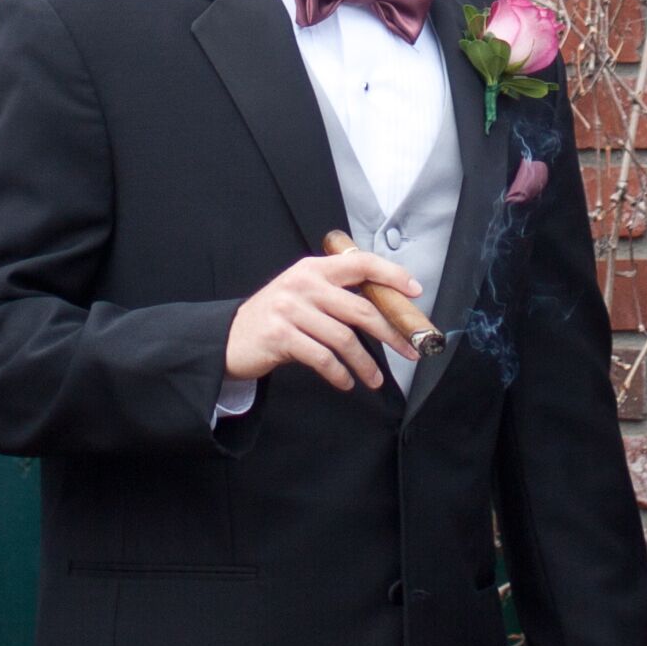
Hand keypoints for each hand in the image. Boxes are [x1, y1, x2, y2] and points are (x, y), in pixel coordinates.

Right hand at [226, 246, 422, 392]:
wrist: (231, 337)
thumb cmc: (277, 318)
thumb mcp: (304, 294)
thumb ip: (336, 294)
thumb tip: (386, 311)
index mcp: (314, 268)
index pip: (360, 263)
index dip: (391, 275)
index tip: (415, 291)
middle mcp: (303, 283)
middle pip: (361, 308)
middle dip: (391, 333)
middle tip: (410, 350)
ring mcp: (290, 309)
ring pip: (344, 339)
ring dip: (366, 364)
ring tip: (375, 379)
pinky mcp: (281, 336)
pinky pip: (322, 358)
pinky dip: (339, 374)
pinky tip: (346, 382)